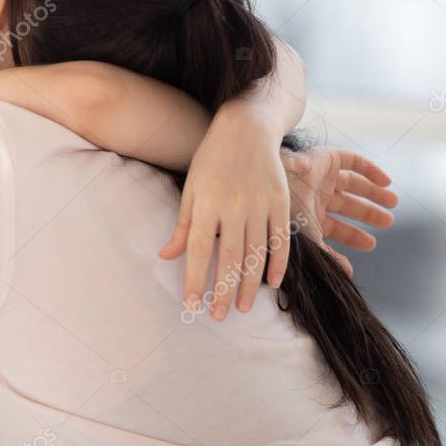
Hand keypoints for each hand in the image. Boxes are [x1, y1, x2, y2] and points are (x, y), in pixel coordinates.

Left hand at [159, 105, 289, 320]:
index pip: (198, 250)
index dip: (195, 278)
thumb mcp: (190, 189)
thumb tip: (165, 257)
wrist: (246, 129)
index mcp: (206, 204)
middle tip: (219, 316)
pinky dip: (278, 263)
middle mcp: (233, 207)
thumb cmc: (210, 160)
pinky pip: (280, 239)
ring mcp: (259, 205)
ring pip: (255, 253)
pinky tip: (272, 283)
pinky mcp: (280, 202)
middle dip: (224, 290)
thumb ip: (182, 227)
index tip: (192, 304)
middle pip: (229, 257)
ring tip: (244, 308)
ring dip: (250, 284)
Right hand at [283, 147, 396, 276]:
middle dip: (368, 214)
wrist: (269, 183)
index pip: (335, 228)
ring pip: (353, 185)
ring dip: (374, 193)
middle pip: (348, 206)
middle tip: (388, 222)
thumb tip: (348, 273)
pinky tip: (386, 181)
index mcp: (309, 216)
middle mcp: (315, 197)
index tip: (371, 245)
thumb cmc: (283, 214)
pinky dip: (371, 170)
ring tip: (393, 202)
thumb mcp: (307, 240)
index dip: (353, 237)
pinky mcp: (327, 159)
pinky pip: (353, 162)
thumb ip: (327, 255)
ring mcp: (322, 177)